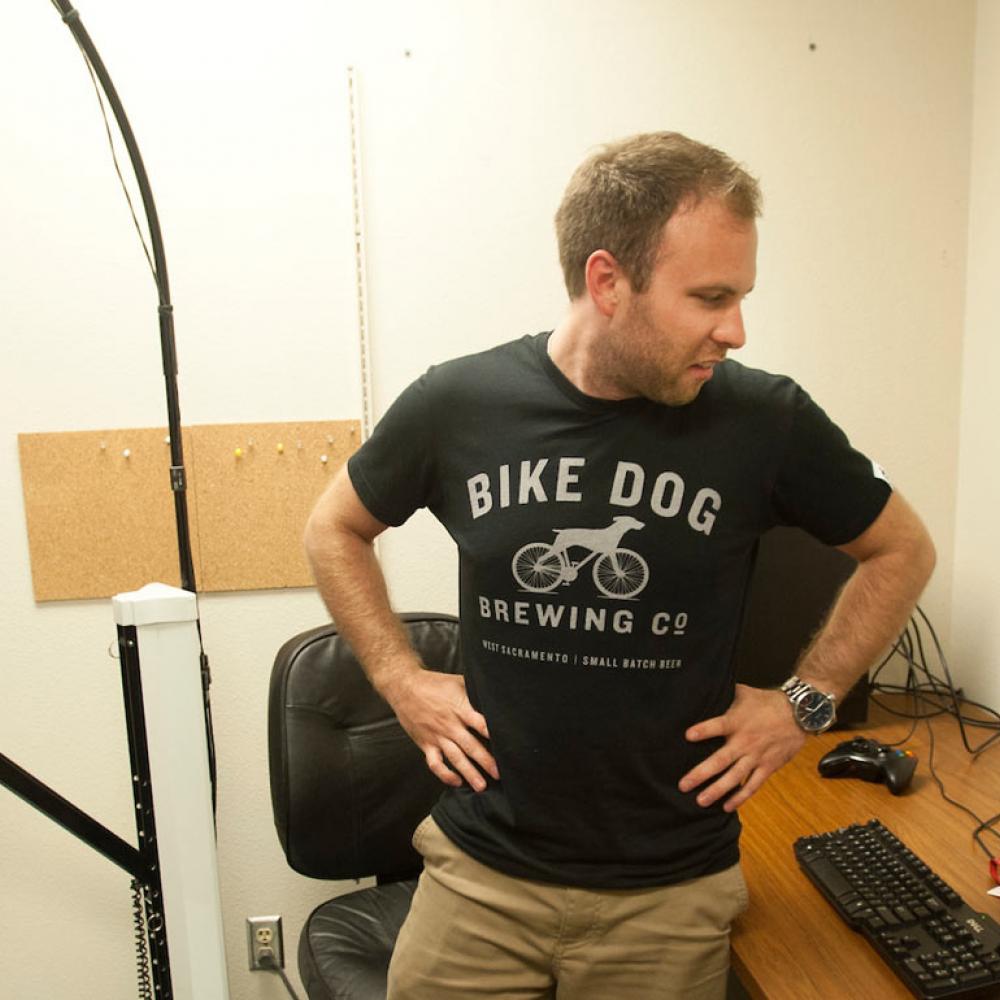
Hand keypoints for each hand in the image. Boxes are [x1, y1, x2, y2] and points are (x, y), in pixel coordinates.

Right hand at [387, 669, 498, 791]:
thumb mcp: (458, 682)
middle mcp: (450, 725)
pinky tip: (456, 781)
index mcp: (460, 709)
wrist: (404, 687)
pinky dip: (445, 775)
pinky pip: (435, 764)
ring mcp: (437, 736)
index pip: (481, 724)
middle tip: (499, 774)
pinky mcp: (426, 744)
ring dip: (469, 773)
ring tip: (481, 786)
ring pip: (455, 758)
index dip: (493, 735)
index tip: (506, 746)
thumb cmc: (434, 683)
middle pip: (471, 746)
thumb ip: (474, 692)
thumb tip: (493, 696)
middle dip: (486, 761)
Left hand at [679, 684, 804, 811]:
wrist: (799, 713)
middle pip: (720, 760)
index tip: (687, 736)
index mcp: (736, 721)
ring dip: (717, 790)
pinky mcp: (768, 766)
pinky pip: (753, 784)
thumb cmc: (768, 702)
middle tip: (683, 785)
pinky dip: (740, 796)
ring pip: (734, 777)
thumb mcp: (743, 693)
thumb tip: (704, 688)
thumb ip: (724, 695)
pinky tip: (727, 806)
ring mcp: (756, 756)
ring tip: (701, 801)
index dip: (703, 731)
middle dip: (700, 773)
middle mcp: (744, 741)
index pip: (716, 726)